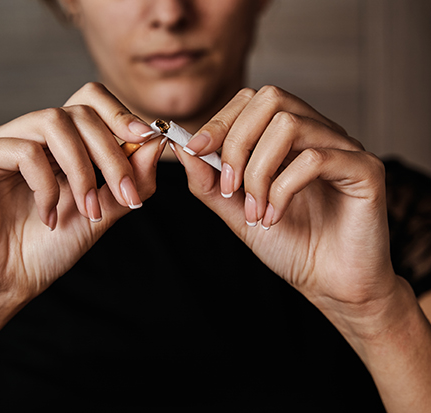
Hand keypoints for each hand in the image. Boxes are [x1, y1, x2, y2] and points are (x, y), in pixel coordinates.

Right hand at [0, 82, 165, 301]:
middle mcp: (31, 135)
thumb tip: (157, 142)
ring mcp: (2, 141)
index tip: (148, 139)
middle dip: (111, 153)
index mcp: (59, 143)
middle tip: (125, 195)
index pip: (90, 102)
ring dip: (81, 168)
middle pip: (79, 112)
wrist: (6, 283)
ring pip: (53, 122)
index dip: (121, 115)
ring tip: (87, 210)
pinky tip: (48, 216)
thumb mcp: (102, 212)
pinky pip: (23, 150)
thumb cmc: (49, 248)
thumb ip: (129, 180)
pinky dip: (46, 185)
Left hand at [173, 85, 396, 322]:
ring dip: (258, 172)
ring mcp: (343, 148)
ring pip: (288, 125)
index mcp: (289, 139)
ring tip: (255, 211)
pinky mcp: (365, 170)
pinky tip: (275, 217)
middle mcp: (318, 134)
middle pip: (271, 98)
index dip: (220, 121)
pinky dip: (283, 190)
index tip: (196, 150)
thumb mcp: (236, 212)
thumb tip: (183, 149)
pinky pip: (316, 158)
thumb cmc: (289, 245)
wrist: (329, 284)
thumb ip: (210, 181)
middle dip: (236, 142)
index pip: (253, 100)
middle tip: (231, 188)